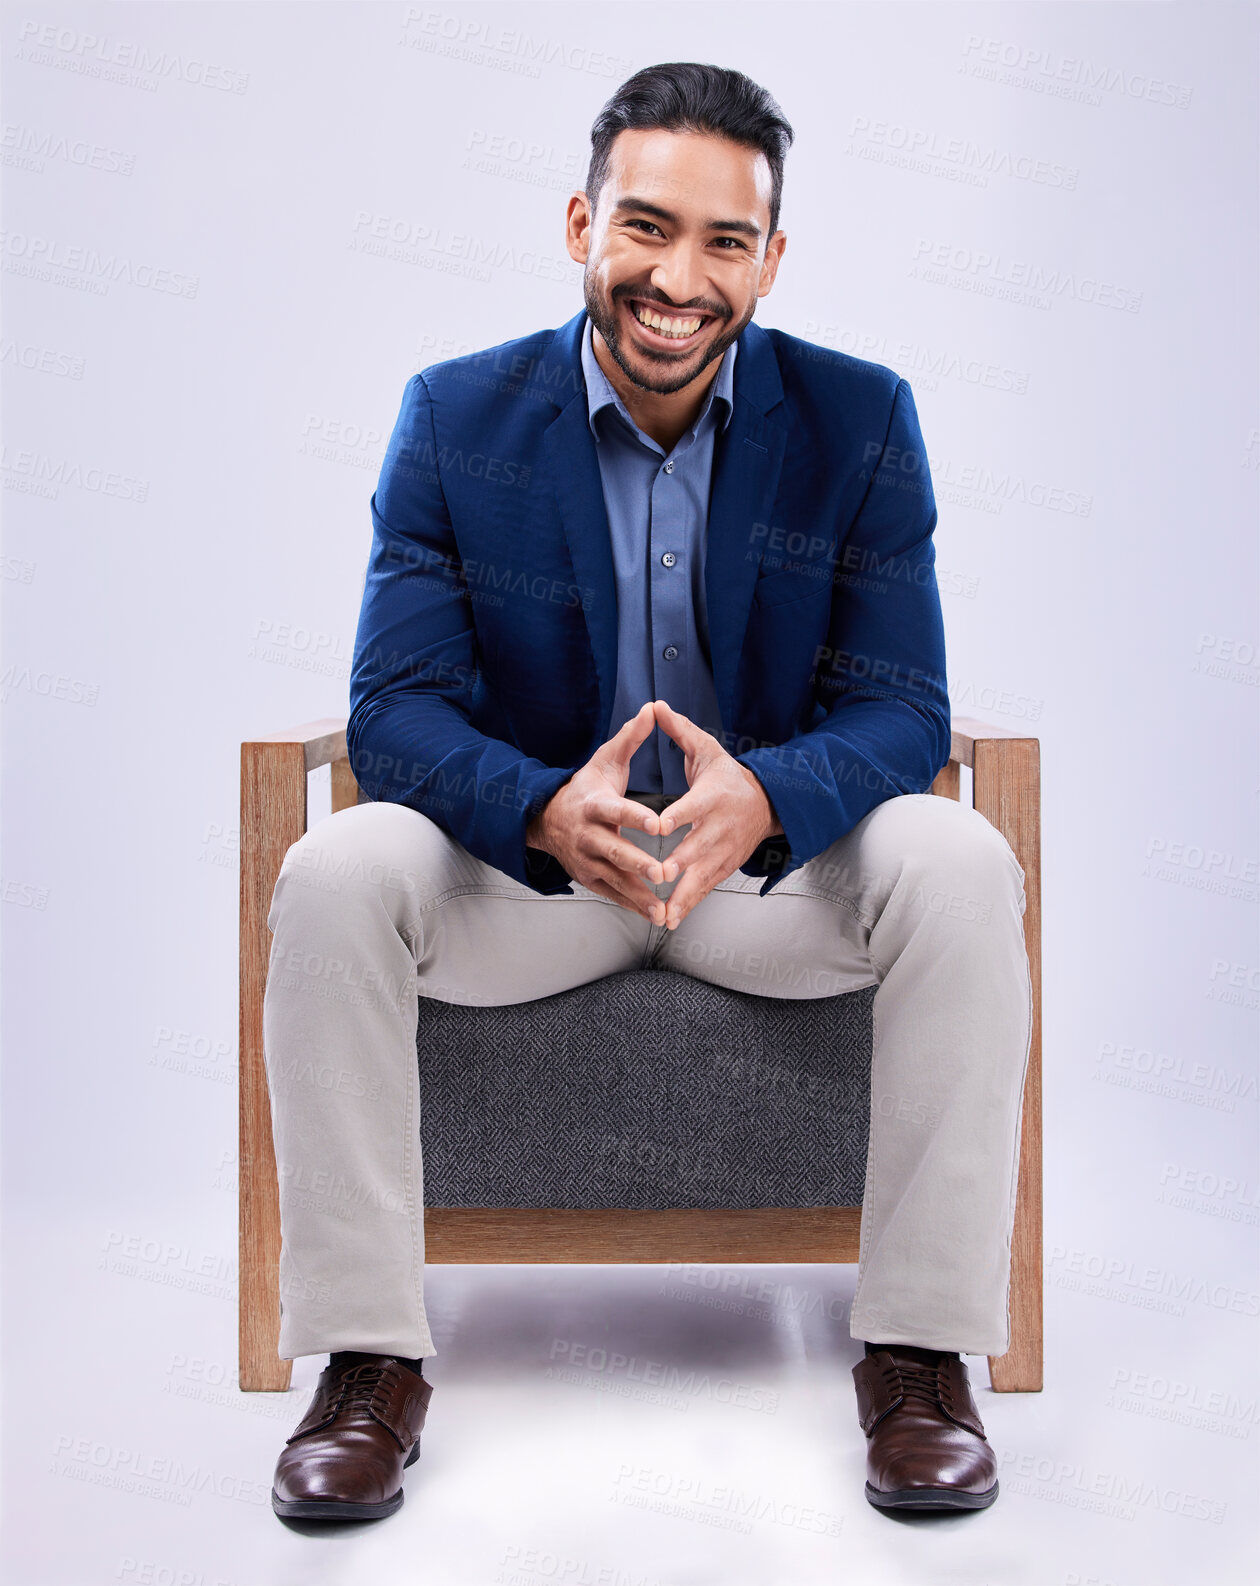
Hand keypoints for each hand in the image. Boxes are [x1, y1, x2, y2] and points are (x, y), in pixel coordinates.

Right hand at [525, 702, 670, 922]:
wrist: (547, 820)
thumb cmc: (585, 789)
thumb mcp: (604, 761)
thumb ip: (630, 738)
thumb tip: (650, 709)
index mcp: (594, 805)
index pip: (617, 810)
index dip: (635, 816)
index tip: (657, 822)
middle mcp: (588, 836)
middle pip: (615, 851)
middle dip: (639, 863)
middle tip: (663, 872)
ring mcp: (587, 861)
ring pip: (615, 879)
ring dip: (640, 894)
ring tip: (663, 908)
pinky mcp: (589, 879)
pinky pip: (613, 894)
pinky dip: (633, 906)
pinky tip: (655, 915)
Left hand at [652, 698, 782, 929]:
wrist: (767, 804)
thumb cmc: (729, 776)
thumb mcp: (708, 750)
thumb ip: (679, 731)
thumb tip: (655, 705)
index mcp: (712, 797)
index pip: (693, 806)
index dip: (677, 815)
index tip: (659, 825)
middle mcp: (718, 827)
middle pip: (698, 846)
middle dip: (680, 862)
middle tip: (661, 874)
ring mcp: (722, 851)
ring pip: (702, 875)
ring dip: (683, 894)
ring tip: (665, 913)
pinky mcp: (723, 867)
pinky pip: (705, 888)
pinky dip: (689, 904)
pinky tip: (671, 919)